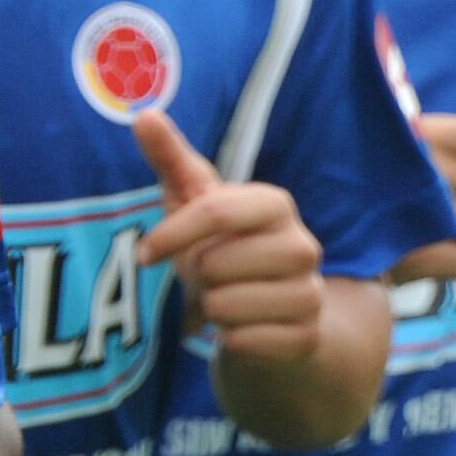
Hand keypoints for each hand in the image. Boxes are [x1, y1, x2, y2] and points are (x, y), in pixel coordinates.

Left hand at [137, 108, 330, 366]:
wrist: (267, 316)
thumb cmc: (222, 249)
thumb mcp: (194, 204)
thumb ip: (171, 158)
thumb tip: (144, 114)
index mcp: (275, 204)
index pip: (215, 210)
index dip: (172, 234)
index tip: (145, 254)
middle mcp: (304, 245)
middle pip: (217, 264)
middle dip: (200, 277)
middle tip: (212, 278)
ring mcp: (311, 293)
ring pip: (226, 307)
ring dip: (212, 310)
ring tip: (226, 301)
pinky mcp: (307, 337)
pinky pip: (242, 342)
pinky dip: (228, 340)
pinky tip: (240, 329)